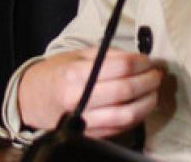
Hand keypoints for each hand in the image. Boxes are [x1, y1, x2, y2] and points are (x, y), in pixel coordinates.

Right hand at [16, 48, 163, 138]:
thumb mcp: (79, 55)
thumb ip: (109, 55)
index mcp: (75, 73)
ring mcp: (84, 120)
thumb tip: (140, 59)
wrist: (33, 98)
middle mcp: (79, 98)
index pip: (121, 67)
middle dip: (148, 81)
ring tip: (153, 91)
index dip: (141, 62)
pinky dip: (137, 117)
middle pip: (126, 90)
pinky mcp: (89, 135)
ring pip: (127, 114)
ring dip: (147, 102)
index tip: (148, 60)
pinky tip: (141, 105)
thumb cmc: (58, 73)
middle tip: (156, 75)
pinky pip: (120, 129)